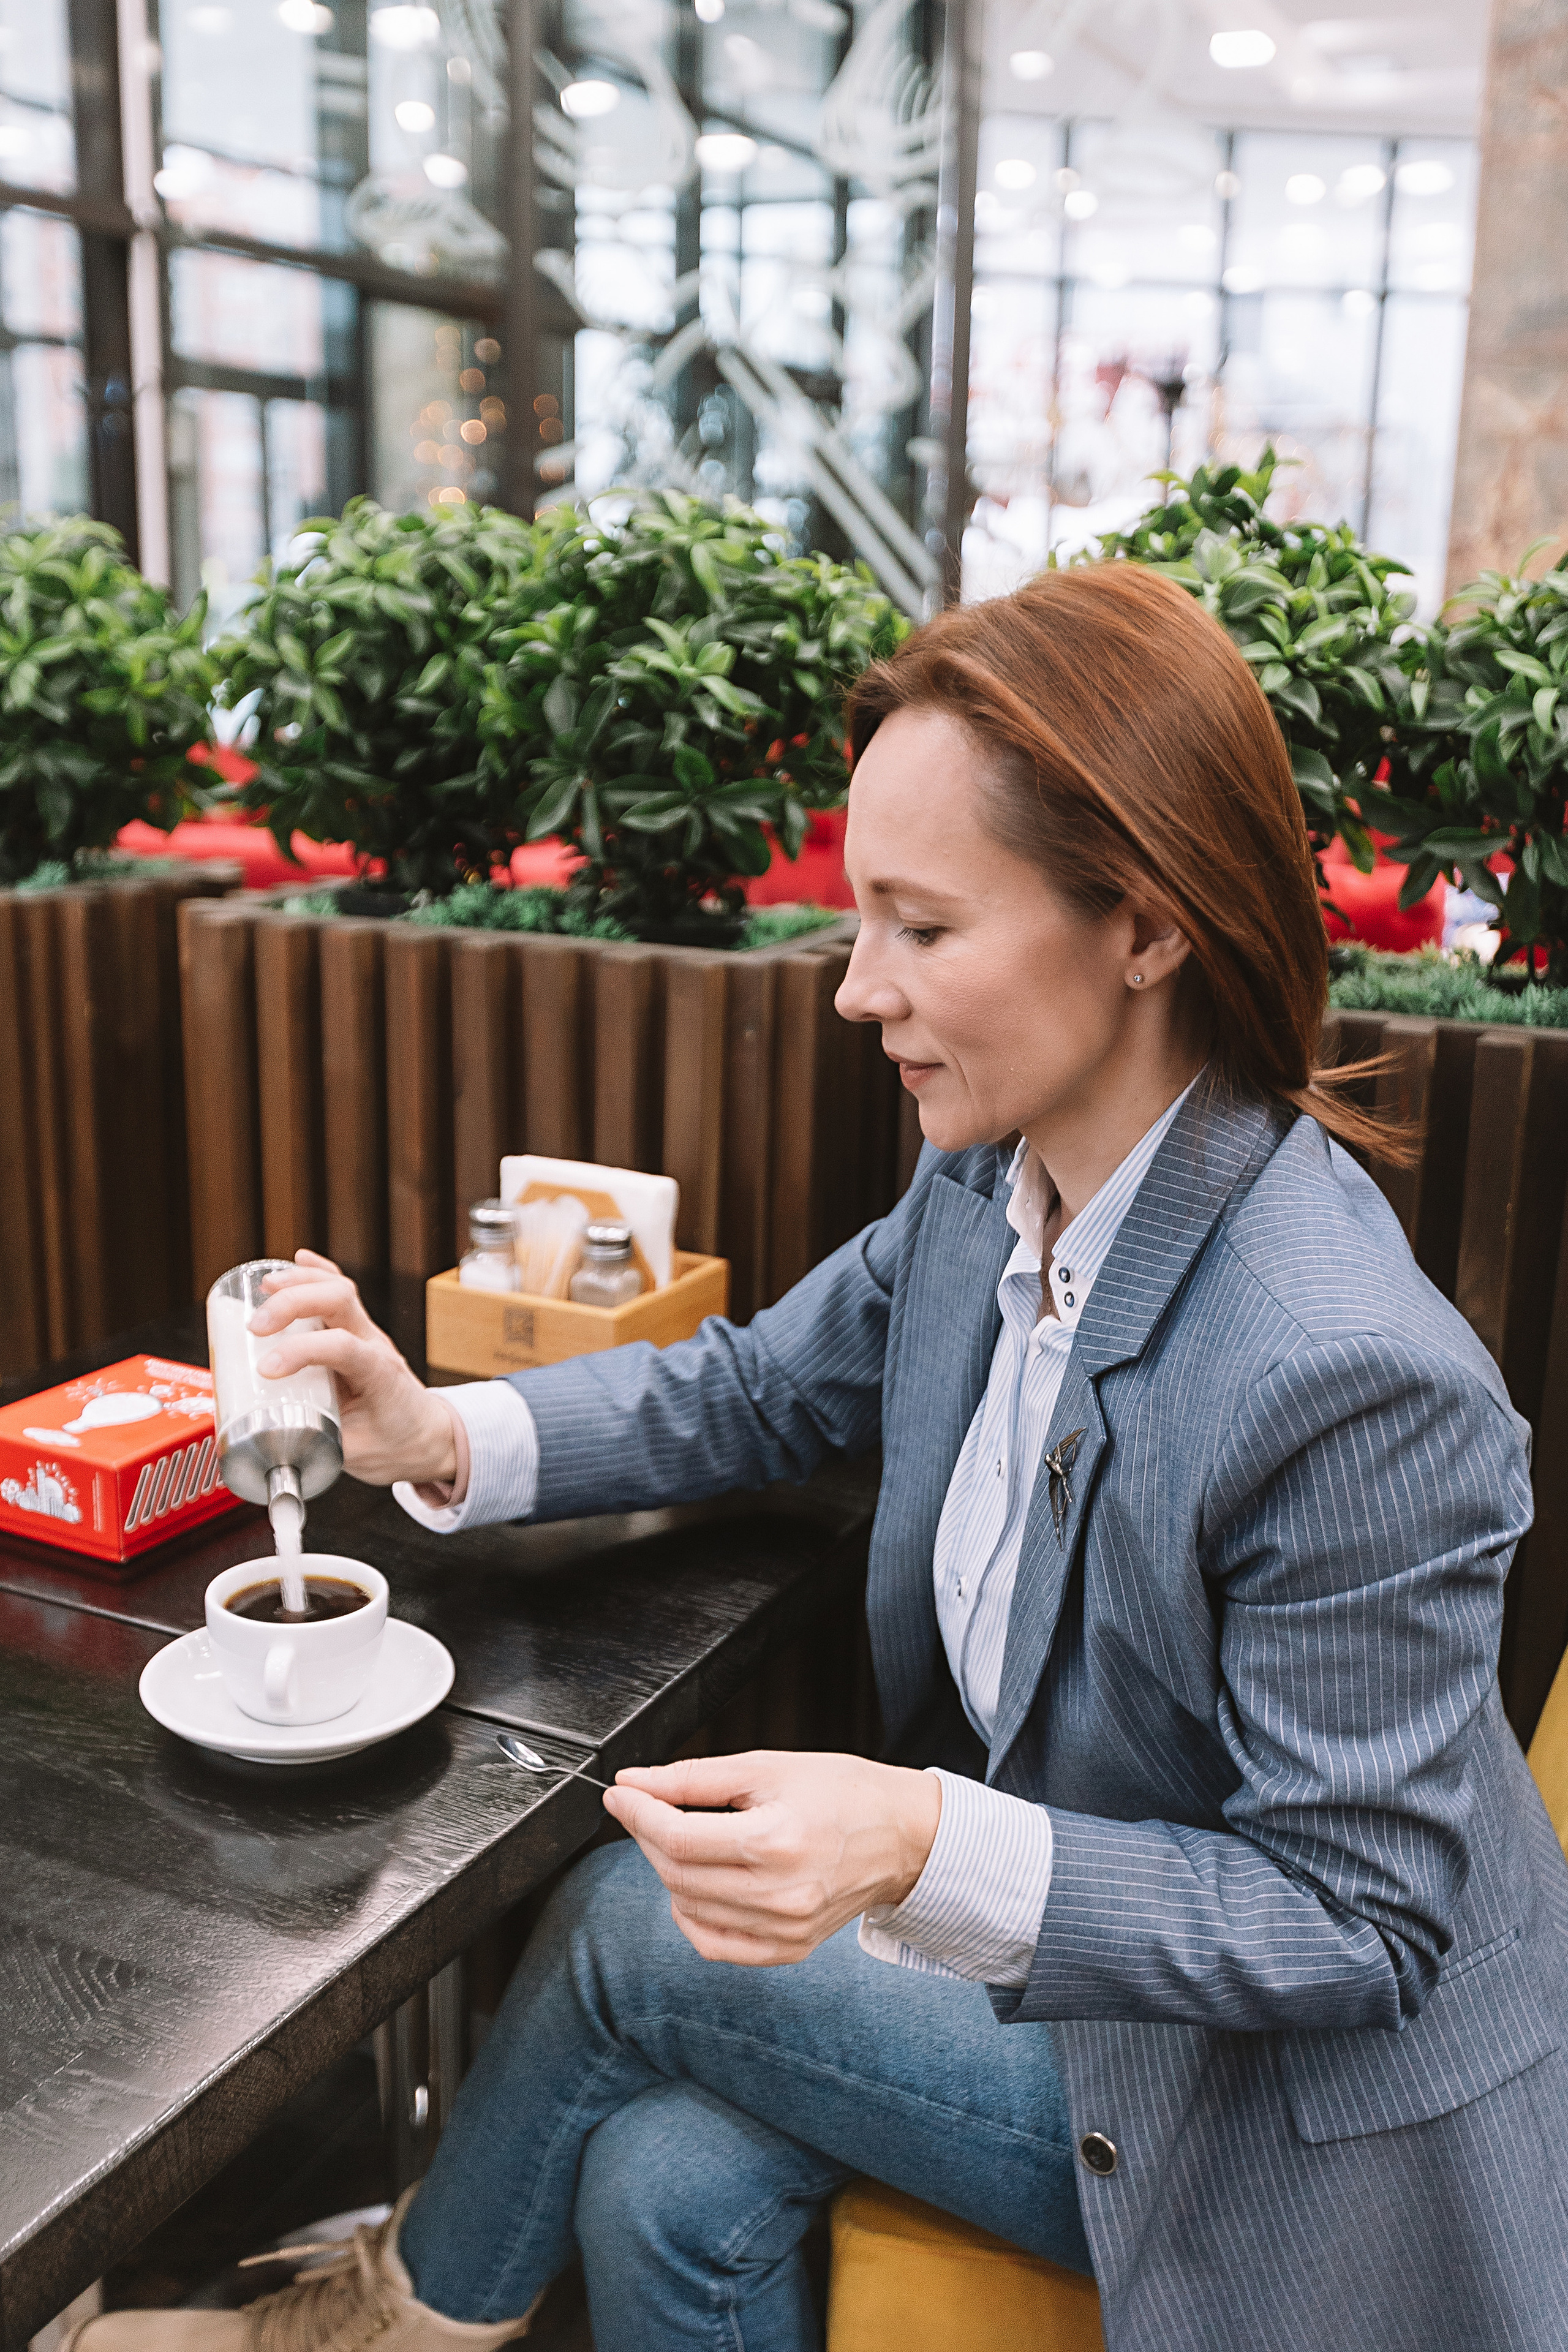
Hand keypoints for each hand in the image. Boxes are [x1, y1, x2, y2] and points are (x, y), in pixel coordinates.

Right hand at [245, 1250, 457, 1487]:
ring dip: (302, 1282)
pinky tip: (297, 1262)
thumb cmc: (399, 1444)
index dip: (302, 1351)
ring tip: (265, 1286)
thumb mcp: (357, 1456)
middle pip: (340, 1302)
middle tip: (255, 1325)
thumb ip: (317, 1445)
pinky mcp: (358, 1333)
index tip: (267, 1369)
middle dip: (294, 1304)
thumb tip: (270, 1440)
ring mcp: (368, 1334)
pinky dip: (320, 1274)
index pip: (342, 1347)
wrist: (430, 1436)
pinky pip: (342, 1293)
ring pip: (340, 1290)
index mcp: (379, 1375)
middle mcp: (376, 1345)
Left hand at [602, 1749, 941, 1967]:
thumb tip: (634, 1782)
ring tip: (685, 1838)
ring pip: (688, 1908)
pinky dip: (692, 1914)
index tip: (620, 1793)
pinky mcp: (788, 1949)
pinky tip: (701, 1883)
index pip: (677, 1838)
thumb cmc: (841, 1792)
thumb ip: (693, 1778)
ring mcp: (784, 1930)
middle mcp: (780, 1894)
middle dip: (647, 1836)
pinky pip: (715, 1944)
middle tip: (646, 1807)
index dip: (637, 1813)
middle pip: (676, 1874)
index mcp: (776, 1841)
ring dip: (668, 1871)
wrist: (902, 1835)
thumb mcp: (766, 1767)